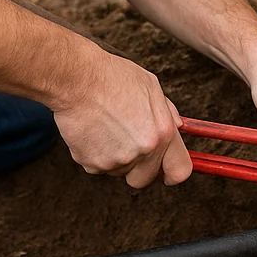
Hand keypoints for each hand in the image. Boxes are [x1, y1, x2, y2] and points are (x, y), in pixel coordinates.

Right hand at [52, 50, 192, 188]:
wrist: (77, 79)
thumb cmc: (111, 78)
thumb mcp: (151, 86)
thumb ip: (167, 113)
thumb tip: (177, 127)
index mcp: (162, 132)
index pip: (179, 170)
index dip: (172, 173)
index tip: (166, 173)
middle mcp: (143, 150)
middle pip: (144, 179)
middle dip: (137, 167)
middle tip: (126, 145)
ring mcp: (117, 159)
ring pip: (118, 171)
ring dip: (114, 157)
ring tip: (106, 127)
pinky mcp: (93, 163)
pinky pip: (97, 166)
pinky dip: (94, 153)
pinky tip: (92, 130)